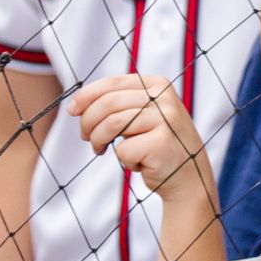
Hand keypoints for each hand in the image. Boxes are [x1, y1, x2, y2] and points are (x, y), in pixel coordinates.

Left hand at [64, 74, 209, 199]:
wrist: (188, 176)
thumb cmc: (156, 144)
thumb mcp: (140, 115)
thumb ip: (116, 103)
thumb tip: (75, 105)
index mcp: (158, 85)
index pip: (112, 83)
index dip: (86, 96)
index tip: (72, 111)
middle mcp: (165, 98)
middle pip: (107, 103)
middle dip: (88, 122)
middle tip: (86, 138)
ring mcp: (166, 120)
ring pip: (110, 125)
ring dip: (98, 140)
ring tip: (101, 149)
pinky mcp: (162, 143)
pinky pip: (124, 149)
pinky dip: (124, 160)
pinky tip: (137, 163)